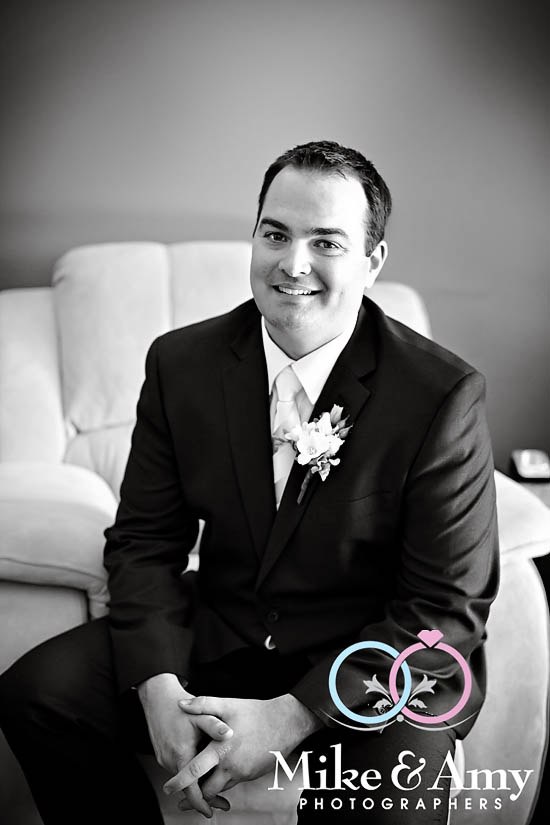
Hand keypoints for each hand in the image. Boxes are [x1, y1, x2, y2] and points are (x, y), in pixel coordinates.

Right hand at [137, 673, 233, 817]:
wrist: (158, 698)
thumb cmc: (180, 706)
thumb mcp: (200, 715)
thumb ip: (215, 726)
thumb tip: (230, 733)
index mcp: (180, 753)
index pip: (189, 788)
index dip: (201, 802)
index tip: (211, 811)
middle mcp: (170, 760)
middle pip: (187, 786)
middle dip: (204, 795)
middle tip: (222, 802)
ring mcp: (164, 758)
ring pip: (183, 778)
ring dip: (197, 782)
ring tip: (215, 785)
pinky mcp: (163, 755)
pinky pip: (178, 769)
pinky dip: (189, 773)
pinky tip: (202, 768)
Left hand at [163, 693, 321, 811]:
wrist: (286, 723)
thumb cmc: (256, 713)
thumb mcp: (228, 705)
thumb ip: (203, 704)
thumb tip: (181, 704)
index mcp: (222, 750)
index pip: (195, 772)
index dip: (179, 782)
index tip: (168, 788)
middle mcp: (231, 766)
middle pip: (207, 790)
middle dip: (193, 796)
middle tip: (179, 799)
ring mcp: (243, 773)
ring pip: (221, 789)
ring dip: (209, 790)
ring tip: (198, 787)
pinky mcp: (252, 775)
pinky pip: (233, 783)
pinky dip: (223, 782)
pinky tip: (219, 774)